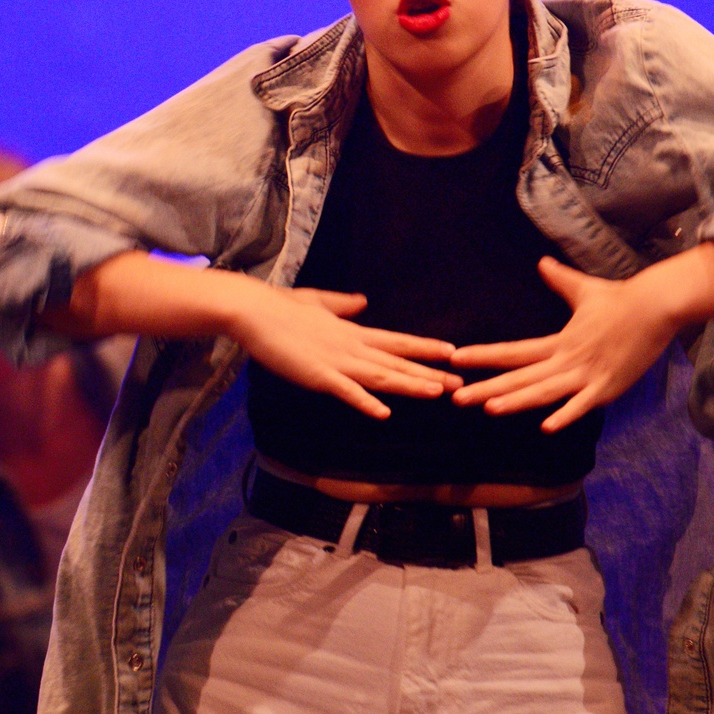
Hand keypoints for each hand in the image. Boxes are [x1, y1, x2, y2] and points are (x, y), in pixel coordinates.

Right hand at [232, 283, 461, 419]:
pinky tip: (383, 412)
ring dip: (410, 385)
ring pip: (381, 376)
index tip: (451, 352)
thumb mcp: (318, 302)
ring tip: (437, 393)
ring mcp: (336, 360)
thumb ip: (342, 304)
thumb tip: (362, 301)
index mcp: (352, 331)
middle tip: (459, 383)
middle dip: (429, 373)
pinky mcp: (317, 374)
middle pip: (397, 362)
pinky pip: (346, 391)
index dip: (424, 347)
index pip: (397, 341)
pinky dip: (365, 402)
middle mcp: (352, 346)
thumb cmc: (282, 306)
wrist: (255, 311)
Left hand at [451, 258, 680, 431]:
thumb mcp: (584, 289)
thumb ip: (560, 280)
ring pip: (545, 392)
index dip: (484, 356)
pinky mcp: (609, 387)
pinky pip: (584, 405)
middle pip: (521, 377)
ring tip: (490, 409)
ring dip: (517, 401)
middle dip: (488, 389)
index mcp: (559, 341)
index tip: (457, 359)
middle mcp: (567, 360)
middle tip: (457, 397)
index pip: (513, 351)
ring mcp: (587, 375)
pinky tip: (546, 427)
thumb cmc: (620, 299)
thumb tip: (542, 263)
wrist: (655, 306)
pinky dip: (566, 415)